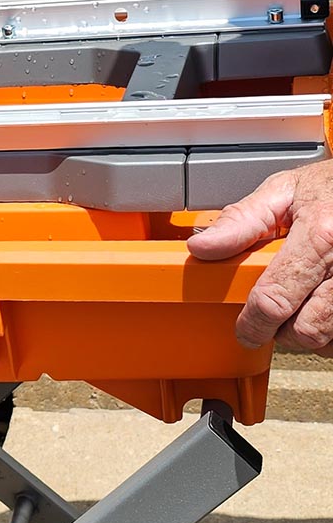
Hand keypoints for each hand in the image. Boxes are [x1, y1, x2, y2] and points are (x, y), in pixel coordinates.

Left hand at [187, 160, 332, 351]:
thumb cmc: (330, 188)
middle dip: (280, 329)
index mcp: (319, 235)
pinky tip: (318, 305)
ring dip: (307, 329)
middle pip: (306, 327)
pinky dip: (329, 327)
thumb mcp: (282, 191)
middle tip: (270, 316)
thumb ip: (241, 221)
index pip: (275, 300)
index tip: (244, 330)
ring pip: (327, 334)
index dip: (253, 323)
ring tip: (297, 304)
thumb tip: (202, 246)